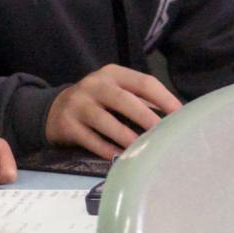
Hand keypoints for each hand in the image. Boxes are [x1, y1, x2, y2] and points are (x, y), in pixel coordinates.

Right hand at [44, 64, 181, 157]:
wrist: (53, 110)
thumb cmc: (96, 102)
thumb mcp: (114, 91)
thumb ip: (140, 100)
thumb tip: (175, 118)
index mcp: (112, 74)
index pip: (143, 82)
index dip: (163, 98)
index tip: (180, 115)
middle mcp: (94, 85)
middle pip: (123, 100)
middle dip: (146, 118)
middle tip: (163, 135)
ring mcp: (78, 104)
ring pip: (106, 121)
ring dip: (127, 137)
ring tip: (144, 150)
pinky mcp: (67, 124)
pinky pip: (91, 140)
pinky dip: (107, 150)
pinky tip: (120, 158)